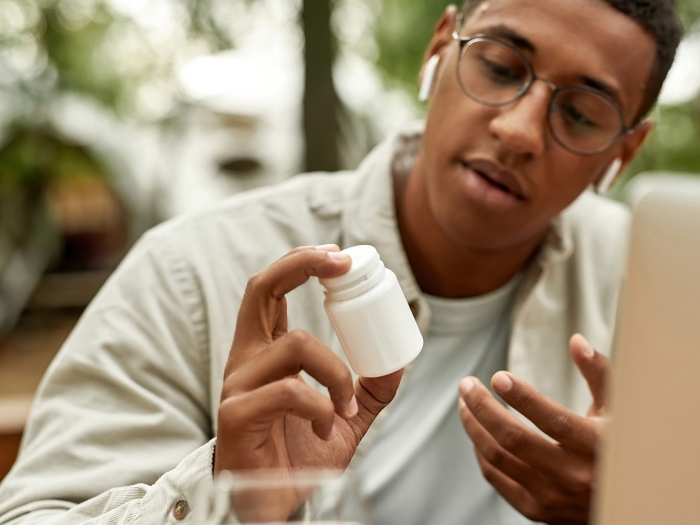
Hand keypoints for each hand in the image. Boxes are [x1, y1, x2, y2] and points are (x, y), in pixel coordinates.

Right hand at [214, 245, 401, 519]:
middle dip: (303, 263)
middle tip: (344, 265)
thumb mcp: (342, 416)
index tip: (342, 256)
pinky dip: (322, 407)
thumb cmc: (297, 454)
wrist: (268, 503)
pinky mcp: (236, 413)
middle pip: (261, 287)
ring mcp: (237, 383)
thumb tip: (399, 361)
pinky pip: (291, 391)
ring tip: (344, 407)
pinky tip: (324, 428)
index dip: (302, 262)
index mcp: (264, 351)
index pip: (271, 289)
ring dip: (337, 373)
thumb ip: (367, 388)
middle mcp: (245, 358)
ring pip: (296, 345)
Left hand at [458, 334, 610, 524]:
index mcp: (597, 447)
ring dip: (474, 426)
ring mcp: (552, 496)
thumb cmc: (620, 446)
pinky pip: (496, 477)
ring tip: (464, 402)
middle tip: (466, 384)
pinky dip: (480, 451)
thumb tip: (577, 341)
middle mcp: (574, 476)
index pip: (553, 421)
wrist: (626, 503)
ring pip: (497, 457)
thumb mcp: (619, 410)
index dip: (523, 398)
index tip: (498, 377)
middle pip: (514, 439)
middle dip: (482, 407)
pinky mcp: (536, 509)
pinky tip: (477, 430)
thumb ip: (599, 373)